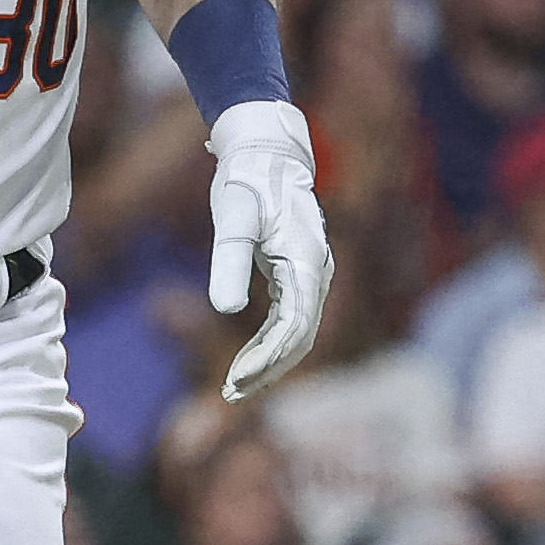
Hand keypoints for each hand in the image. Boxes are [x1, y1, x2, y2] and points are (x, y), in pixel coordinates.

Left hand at [203, 97, 332, 398]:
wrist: (265, 150)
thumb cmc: (246, 180)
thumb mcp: (232, 216)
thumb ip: (229, 260)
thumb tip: (226, 310)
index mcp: (307, 259)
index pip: (295, 323)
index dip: (268, 357)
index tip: (236, 379)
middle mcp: (318, 271)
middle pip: (301, 337)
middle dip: (268, 369)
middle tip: (230, 394)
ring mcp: (312, 275)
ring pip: (298, 333)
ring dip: (269, 363)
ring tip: (233, 389)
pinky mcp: (300, 276)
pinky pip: (290, 320)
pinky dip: (269, 345)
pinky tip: (245, 363)